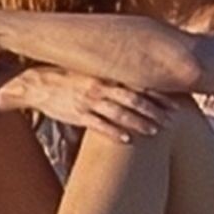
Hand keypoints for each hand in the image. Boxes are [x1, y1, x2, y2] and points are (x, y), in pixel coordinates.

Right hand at [24, 66, 171, 143]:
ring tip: (155, 131)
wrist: (38, 84)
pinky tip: (128, 140)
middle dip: (155, 111)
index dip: (159, 95)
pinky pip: (99, 125)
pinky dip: (115, 132)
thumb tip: (136, 85)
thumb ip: (113, 78)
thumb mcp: (92, 73)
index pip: (139, 84)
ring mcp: (89, 101)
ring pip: (120, 113)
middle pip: (134, 99)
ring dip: (139, 122)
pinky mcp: (78, 115)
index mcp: (107, 75)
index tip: (176, 104)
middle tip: (172, 121)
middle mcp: (101, 87)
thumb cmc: (68, 79)